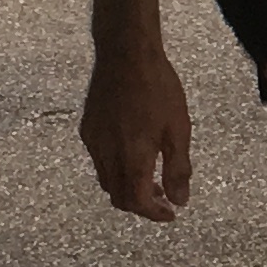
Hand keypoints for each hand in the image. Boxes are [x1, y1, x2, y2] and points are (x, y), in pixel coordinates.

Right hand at [80, 44, 193, 219]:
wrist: (125, 53)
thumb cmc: (158, 88)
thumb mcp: (178, 129)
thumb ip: (178, 168)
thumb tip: (179, 200)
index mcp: (132, 156)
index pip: (136, 201)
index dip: (153, 214)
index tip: (170, 213)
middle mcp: (107, 154)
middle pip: (118, 196)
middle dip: (140, 204)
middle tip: (163, 199)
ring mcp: (93, 141)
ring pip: (106, 180)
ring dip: (127, 188)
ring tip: (151, 179)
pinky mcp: (87, 128)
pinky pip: (99, 161)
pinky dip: (115, 170)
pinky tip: (132, 155)